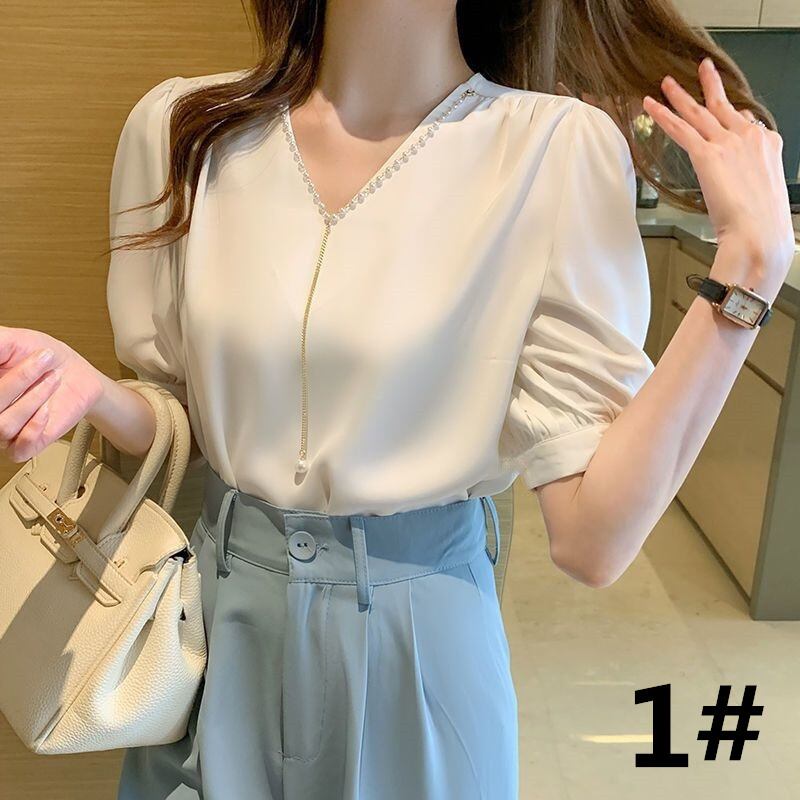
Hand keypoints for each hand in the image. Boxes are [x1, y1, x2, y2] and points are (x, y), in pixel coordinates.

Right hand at [0, 326, 104, 462]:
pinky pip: (20, 448)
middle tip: (43, 359)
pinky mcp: (26, 444)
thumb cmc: (44, 357)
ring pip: (3, 426)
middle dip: (19, 379)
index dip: (5, 382)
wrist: (76, 373)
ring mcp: (4, 429)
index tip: (9, 358)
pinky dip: (34, 428)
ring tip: (53, 380)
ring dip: (34, 399)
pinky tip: (47, 409)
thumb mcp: (15, 340)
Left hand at [643, 57, 794, 300]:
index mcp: (767, 146)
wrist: (759, 234)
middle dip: (709, 85)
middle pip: (723, 106)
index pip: (746, 121)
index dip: (731, 114)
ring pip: (698, 113)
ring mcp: (728, 143)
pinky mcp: (707, 154)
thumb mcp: (762, 193)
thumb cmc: (762, 223)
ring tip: (666, 84)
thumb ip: (750, 179)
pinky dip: (663, 116)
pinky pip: (681, 130)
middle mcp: (749, 138)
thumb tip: (739, 178)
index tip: (724, 105)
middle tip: (703, 67)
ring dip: (679, 96)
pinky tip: (651, 107)